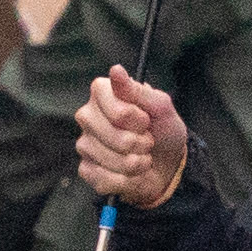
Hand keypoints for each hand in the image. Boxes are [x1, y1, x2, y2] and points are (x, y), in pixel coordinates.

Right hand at [72, 65, 189, 209]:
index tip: (146, 120)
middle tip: (146, 140)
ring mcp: (84, 144)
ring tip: (141, 156)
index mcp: (102, 94)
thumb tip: (115, 70)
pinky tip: (130, 172)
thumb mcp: (160, 106)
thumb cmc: (162, 129)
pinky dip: (126, 180)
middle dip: (140, 143)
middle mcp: (87, 116)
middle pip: (115, 137)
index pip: (118, 112)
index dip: (139, 120)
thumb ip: (137, 90)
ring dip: (136, 162)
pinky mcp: (86, 169)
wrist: (167, 163)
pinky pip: (104, 179)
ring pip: (111, 160)